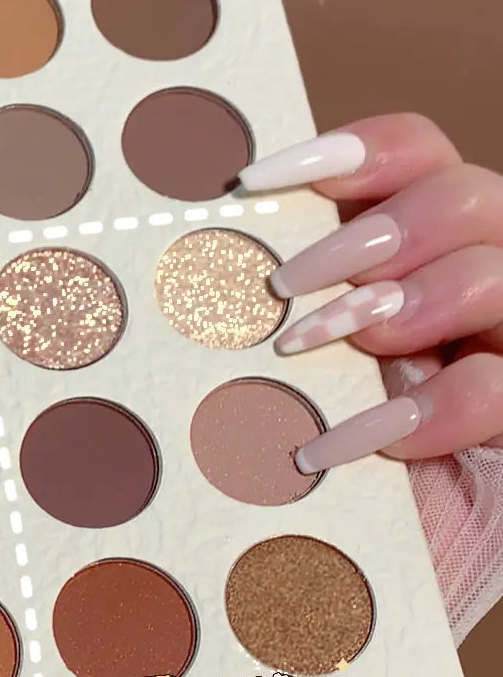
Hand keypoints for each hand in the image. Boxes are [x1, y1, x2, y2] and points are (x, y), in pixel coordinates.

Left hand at [238, 113, 502, 471]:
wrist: (386, 528)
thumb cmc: (332, 429)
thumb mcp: (309, 357)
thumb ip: (297, 300)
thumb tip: (203, 258)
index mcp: (425, 236)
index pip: (417, 151)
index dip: (346, 148)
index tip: (254, 181)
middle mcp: (485, 267)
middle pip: (465, 195)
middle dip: (366, 237)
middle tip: (285, 289)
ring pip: (492, 273)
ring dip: (395, 306)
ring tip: (315, 349)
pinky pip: (493, 387)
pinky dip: (418, 414)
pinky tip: (347, 443)